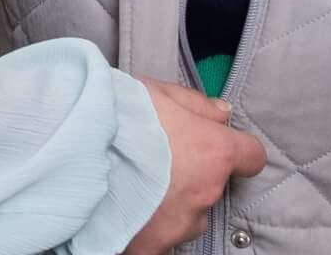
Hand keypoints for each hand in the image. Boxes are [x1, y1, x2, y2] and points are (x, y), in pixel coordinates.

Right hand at [124, 79, 266, 253]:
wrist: (79, 150)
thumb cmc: (120, 116)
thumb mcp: (159, 92)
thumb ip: (197, 103)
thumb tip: (222, 113)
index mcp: (213, 153)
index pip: (251, 156)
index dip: (236, 149)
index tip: (217, 145)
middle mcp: (205, 194)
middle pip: (212, 187)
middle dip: (191, 175)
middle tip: (156, 159)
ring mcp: (181, 225)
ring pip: (187, 215)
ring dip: (170, 202)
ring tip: (136, 184)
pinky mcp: (154, 247)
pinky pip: (160, 237)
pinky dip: (147, 224)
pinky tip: (126, 207)